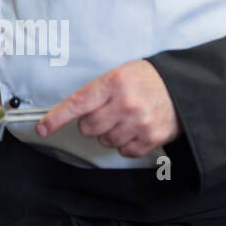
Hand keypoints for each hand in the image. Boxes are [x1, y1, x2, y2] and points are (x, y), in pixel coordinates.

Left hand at [36, 60, 180, 157]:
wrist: (183, 88)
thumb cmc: (147, 80)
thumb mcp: (120, 74)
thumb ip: (97, 92)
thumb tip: (71, 112)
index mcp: (114, 82)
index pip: (77, 103)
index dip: (56, 118)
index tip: (42, 128)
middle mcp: (126, 103)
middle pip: (88, 128)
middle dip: (92, 123)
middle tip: (107, 112)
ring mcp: (139, 122)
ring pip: (105, 141)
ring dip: (110, 133)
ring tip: (125, 119)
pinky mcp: (151, 138)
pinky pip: (123, 151)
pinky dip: (126, 143)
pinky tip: (135, 129)